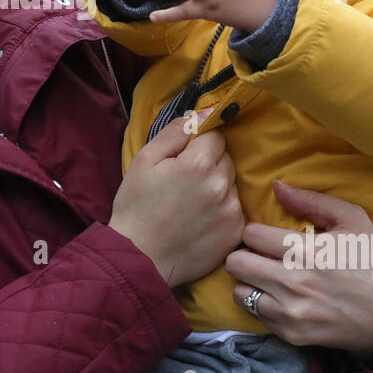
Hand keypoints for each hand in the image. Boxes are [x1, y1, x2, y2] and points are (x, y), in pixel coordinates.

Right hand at [108, 113, 244, 288]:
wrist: (140, 258)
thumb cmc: (136, 207)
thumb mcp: (144, 160)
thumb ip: (175, 132)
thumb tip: (201, 114)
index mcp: (198, 163)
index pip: (215, 135)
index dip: (198, 144)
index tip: (183, 158)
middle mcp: (222, 184)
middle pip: (226, 159)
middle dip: (209, 163)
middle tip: (184, 182)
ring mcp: (232, 210)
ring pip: (231, 184)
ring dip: (217, 187)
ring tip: (191, 205)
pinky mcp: (236, 232)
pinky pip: (235, 209)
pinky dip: (222, 210)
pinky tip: (200, 221)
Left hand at [223, 181, 372, 360]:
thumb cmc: (368, 261)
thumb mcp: (352, 220)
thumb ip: (311, 200)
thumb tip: (276, 187)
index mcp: (308, 251)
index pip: (251, 234)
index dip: (256, 232)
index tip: (267, 237)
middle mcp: (295, 283)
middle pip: (236, 263)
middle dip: (245, 255)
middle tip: (260, 256)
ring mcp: (292, 312)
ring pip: (238, 292)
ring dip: (249, 282)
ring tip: (267, 277)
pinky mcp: (291, 334)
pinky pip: (254, 315)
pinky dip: (261, 304)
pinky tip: (280, 297)